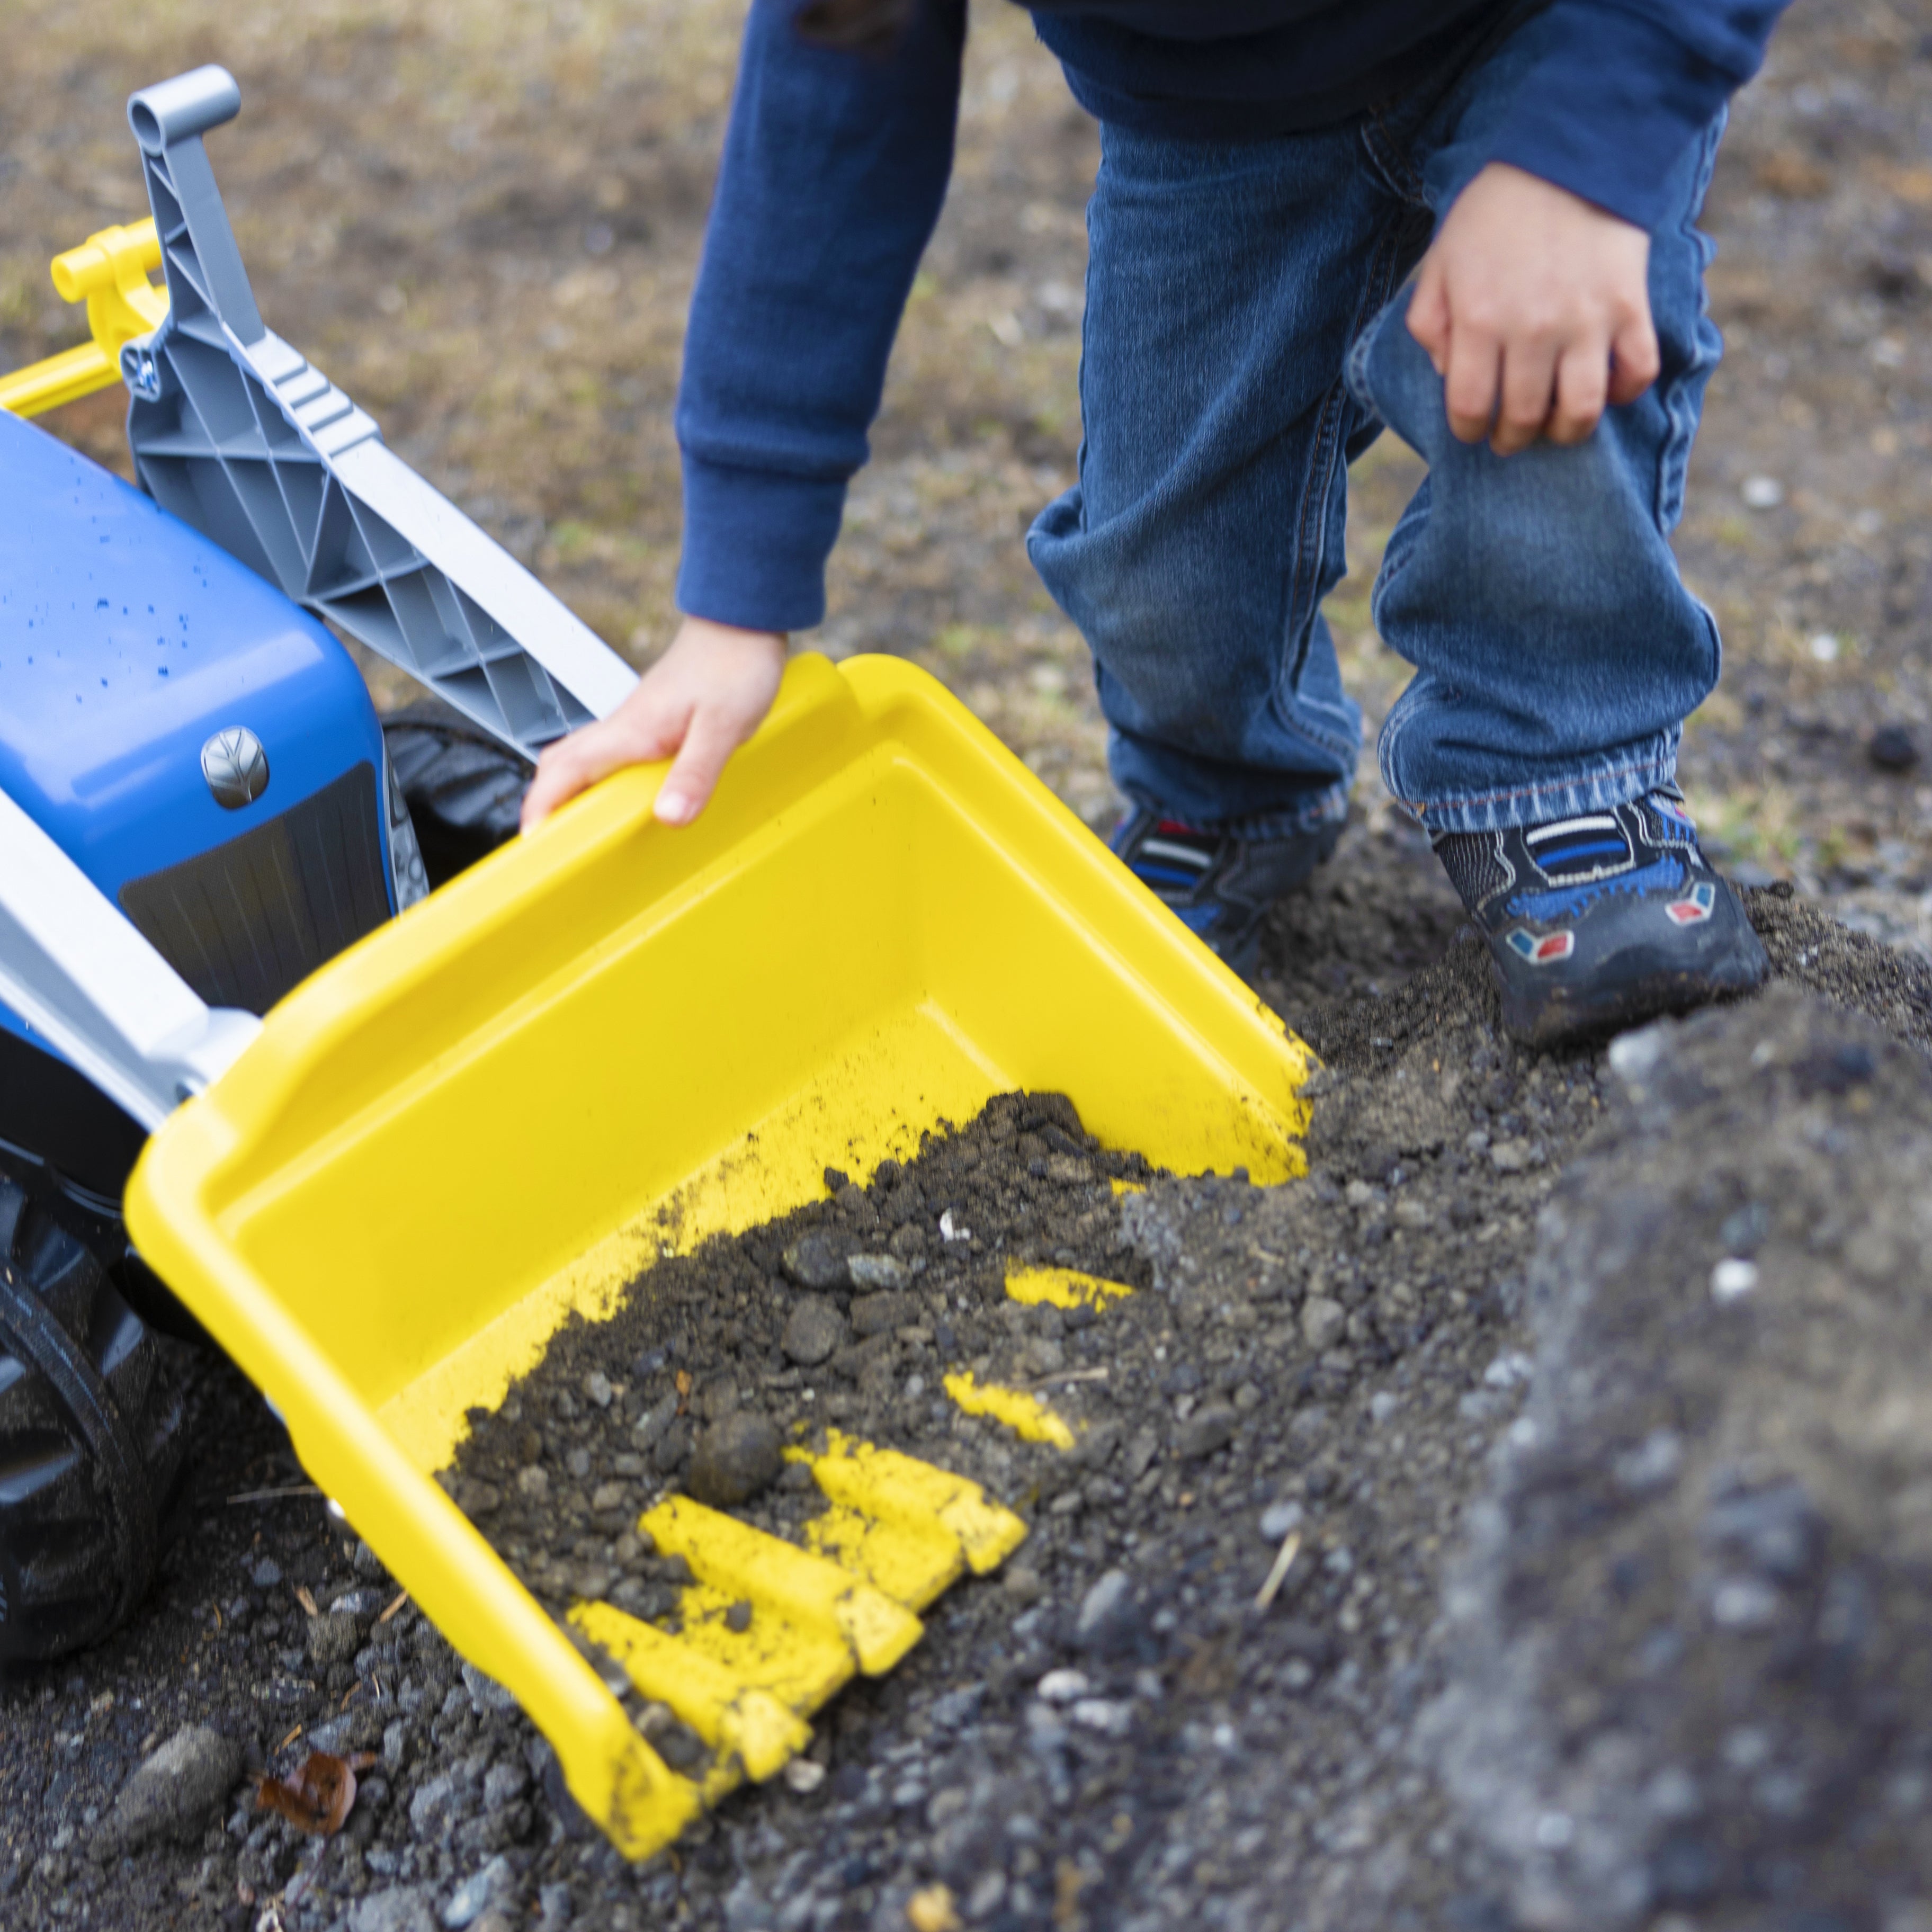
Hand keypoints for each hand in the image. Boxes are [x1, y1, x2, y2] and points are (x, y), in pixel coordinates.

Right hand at [519, 617, 786, 831]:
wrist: (743, 624)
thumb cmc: (735, 667)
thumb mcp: (722, 728)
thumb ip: (694, 774)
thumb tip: (669, 817)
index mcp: (630, 730)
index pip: (565, 769)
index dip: (542, 805)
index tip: (532, 839)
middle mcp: (623, 726)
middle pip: (561, 764)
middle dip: (545, 801)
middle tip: (547, 842)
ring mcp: (633, 722)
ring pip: (581, 757)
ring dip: (569, 789)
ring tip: (577, 829)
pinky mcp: (649, 721)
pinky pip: (609, 753)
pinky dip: (599, 778)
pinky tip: (623, 796)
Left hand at [1406, 162, 1659, 455]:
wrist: (1568, 154)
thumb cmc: (1495, 213)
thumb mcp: (1440, 262)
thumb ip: (1430, 323)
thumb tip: (1447, 375)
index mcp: (1478, 319)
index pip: (1468, 406)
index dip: (1467, 430)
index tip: (1473, 429)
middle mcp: (1531, 328)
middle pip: (1523, 417)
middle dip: (1511, 438)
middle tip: (1510, 434)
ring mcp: (1585, 321)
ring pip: (1580, 410)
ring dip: (1566, 431)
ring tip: (1556, 425)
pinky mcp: (1629, 307)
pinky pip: (1636, 372)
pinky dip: (1624, 392)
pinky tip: (1607, 387)